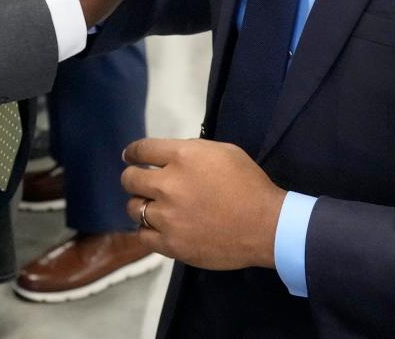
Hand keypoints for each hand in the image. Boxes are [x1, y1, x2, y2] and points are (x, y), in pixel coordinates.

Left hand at [121, 138, 285, 270]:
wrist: (265, 225)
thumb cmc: (248, 184)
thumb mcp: (222, 151)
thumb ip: (191, 151)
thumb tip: (171, 157)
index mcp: (181, 156)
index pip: (141, 150)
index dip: (132, 153)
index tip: (129, 157)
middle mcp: (168, 184)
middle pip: (129, 179)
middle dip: (133, 178)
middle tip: (140, 183)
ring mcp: (166, 216)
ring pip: (133, 208)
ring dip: (141, 205)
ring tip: (152, 207)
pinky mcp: (170, 244)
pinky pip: (143, 236)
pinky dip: (148, 230)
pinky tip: (157, 228)